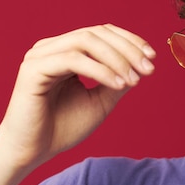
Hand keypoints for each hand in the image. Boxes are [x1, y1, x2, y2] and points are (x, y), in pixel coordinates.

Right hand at [0, 24, 155, 173]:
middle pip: (97, 33)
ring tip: (134, 79)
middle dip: (128, 49)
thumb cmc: (63, 128)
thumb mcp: (100, 101)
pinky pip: (73, 60)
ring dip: (117, 59)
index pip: (101, 33)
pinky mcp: (33, 69)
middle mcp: (51, 48)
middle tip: (148, 69)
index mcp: (65, 51)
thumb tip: (141, 65)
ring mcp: (40, 56)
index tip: (152, 57)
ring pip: (86, 41)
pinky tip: (119, 85)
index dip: (129, 40)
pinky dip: (101, 70)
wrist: (32, 152)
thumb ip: (118, 80)